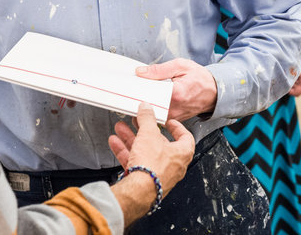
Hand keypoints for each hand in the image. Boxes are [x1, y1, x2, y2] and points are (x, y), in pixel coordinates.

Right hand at [107, 102, 194, 224]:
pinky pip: (135, 163)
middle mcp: (172, 165)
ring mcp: (158, 173)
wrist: (139, 192)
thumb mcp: (149, 134)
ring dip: (132, 139)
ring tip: (121, 129)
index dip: (177, 127)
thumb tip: (146, 108)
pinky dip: (125, 152)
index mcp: (182, 153)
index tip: (168, 121)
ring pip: (144, 152)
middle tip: (138, 121)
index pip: (185, 137)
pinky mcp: (144, 181)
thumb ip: (147, 118)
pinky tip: (115, 143)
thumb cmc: (152, 167)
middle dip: (145, 131)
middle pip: (159, 143)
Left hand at [136, 58, 216, 120]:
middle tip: (131, 93)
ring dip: (145, 106)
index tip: (130, 88)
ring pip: (153, 114)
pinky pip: (159, 117)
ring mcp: (175, 116)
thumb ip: (158, 69)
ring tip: (141, 97)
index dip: (138, 90)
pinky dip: (153, 110)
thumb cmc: (200, 78)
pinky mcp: (175, 120)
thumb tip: (141, 72)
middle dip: (139, 99)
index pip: (150, 94)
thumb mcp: (180, 66)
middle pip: (149, 106)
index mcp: (176, 93)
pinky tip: (152, 102)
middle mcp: (175, 108)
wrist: (215, 92)